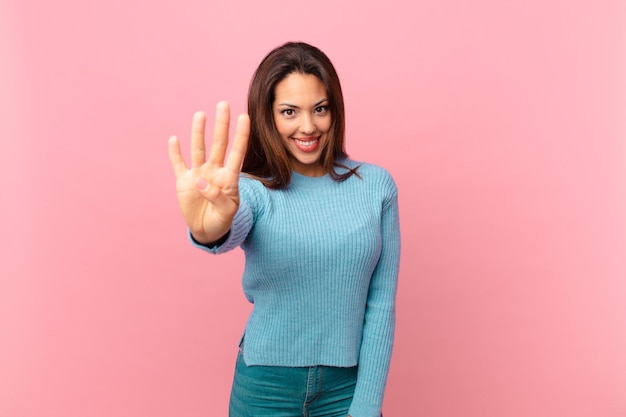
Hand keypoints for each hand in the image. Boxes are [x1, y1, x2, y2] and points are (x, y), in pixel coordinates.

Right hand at [168, 101, 249, 243]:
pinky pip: (178, 164)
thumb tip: (200, 181)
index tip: (245, 117)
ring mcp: (198, 174)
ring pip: (199, 149)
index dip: (241, 135)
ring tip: (201, 114)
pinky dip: (175, 152)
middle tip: (223, 104)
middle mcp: (214, 171)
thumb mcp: (226, 212)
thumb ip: (217, 197)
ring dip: (198, 132)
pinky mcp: (183, 181)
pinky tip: (174, 139)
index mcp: (229, 177)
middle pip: (218, 144)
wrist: (207, 230)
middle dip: (221, 124)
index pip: (237, 152)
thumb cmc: (222, 220)